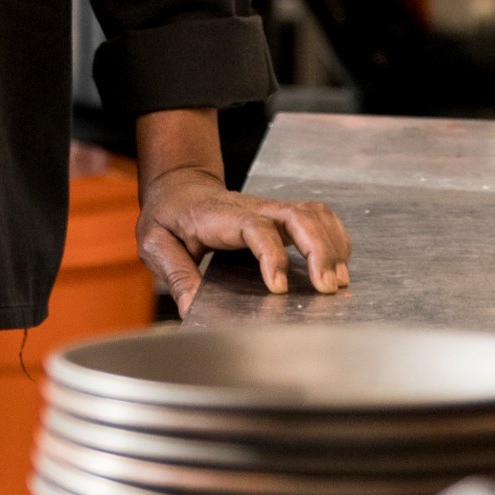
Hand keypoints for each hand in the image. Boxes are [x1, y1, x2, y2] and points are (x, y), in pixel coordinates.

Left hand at [138, 164, 350, 319]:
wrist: (178, 187)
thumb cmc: (168, 216)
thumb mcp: (155, 242)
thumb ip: (175, 273)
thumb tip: (192, 307)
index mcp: (218, 216)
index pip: (254, 227)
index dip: (271, 255)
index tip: (278, 288)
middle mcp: (251, 208)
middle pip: (296, 215)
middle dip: (319, 249)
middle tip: (328, 288)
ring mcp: (269, 209)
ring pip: (312, 213)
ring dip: (331, 244)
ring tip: (338, 281)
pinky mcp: (280, 216)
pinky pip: (316, 217)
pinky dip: (334, 237)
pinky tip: (339, 264)